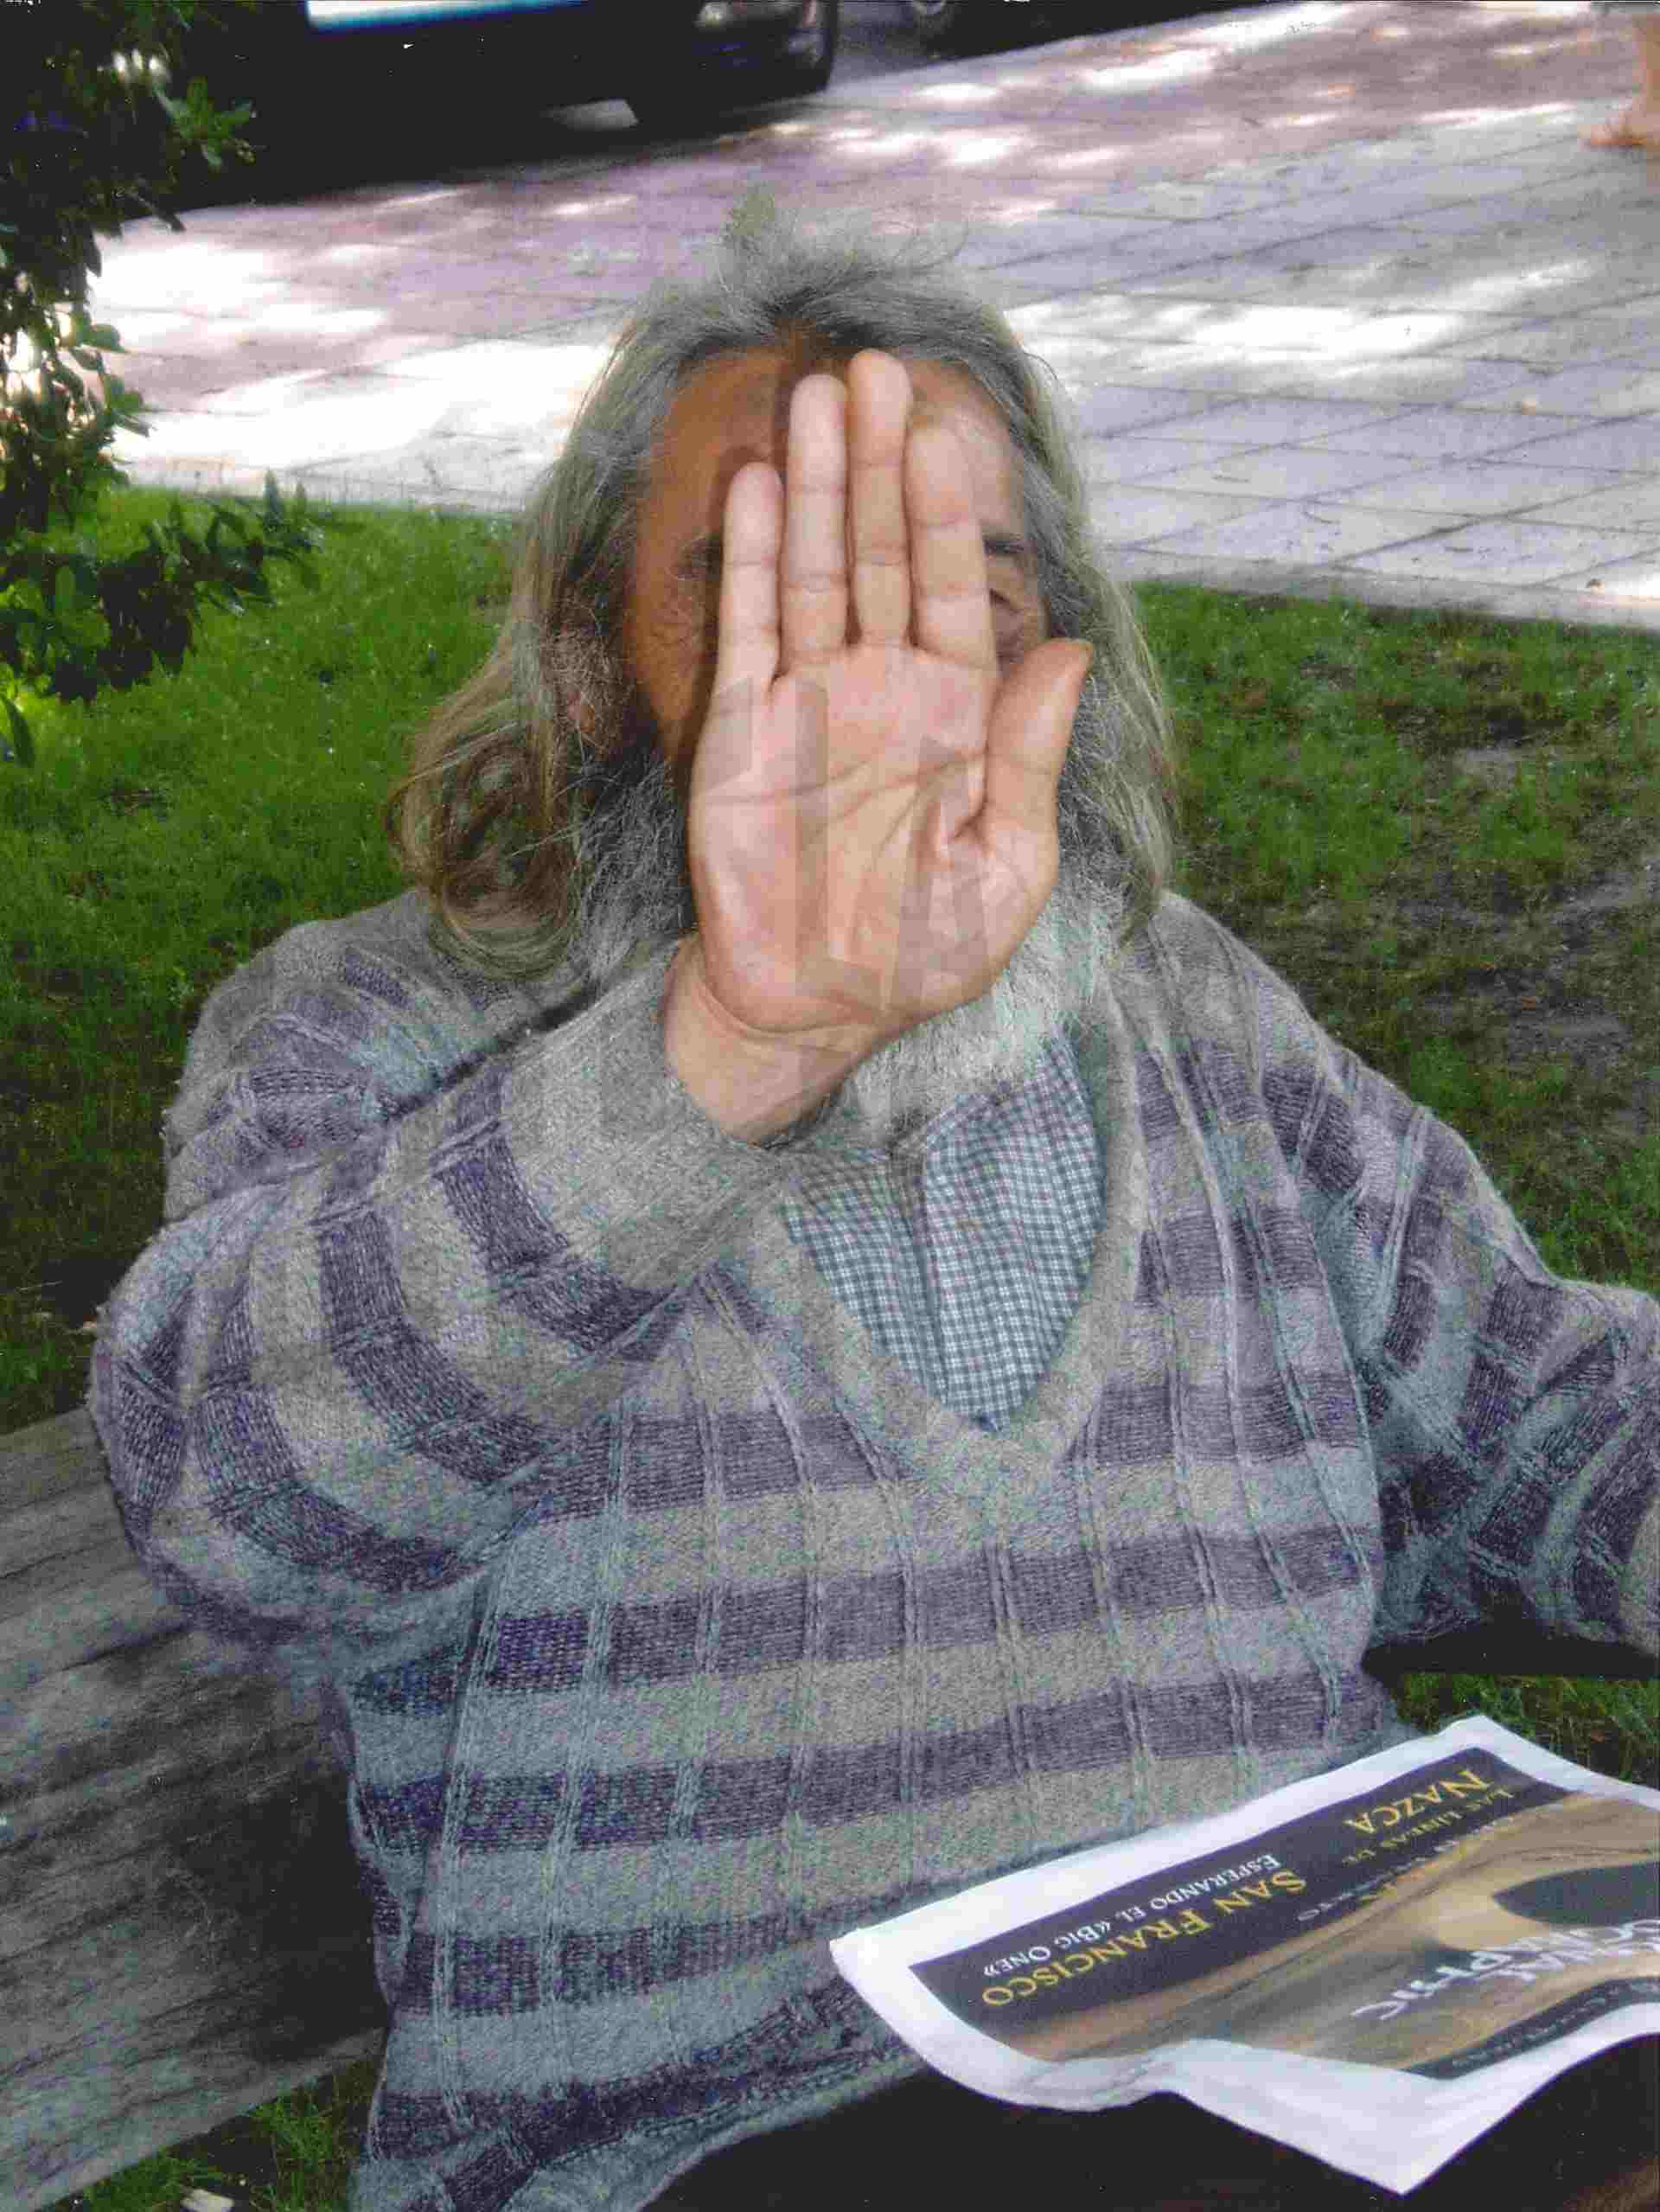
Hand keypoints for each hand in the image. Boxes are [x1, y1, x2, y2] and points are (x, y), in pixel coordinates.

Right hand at [682, 349, 1092, 1057]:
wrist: (813, 1008)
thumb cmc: (923, 953)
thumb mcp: (1004, 871)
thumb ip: (1029, 763)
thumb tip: (1069, 655)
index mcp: (955, 717)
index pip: (950, 593)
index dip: (945, 517)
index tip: (941, 437)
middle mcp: (881, 688)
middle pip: (880, 556)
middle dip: (878, 467)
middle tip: (874, 372)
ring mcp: (808, 699)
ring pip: (814, 571)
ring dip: (815, 487)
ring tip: (816, 398)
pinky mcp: (742, 725)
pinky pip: (749, 627)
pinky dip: (754, 558)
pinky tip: (761, 486)